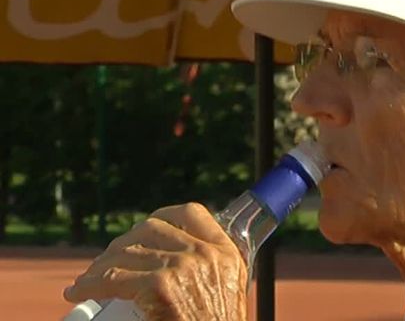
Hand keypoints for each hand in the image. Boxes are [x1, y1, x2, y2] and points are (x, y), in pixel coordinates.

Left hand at [63, 203, 247, 320]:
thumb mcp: (225, 291)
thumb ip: (207, 269)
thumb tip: (169, 258)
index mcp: (225, 253)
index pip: (192, 213)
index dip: (163, 217)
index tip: (145, 229)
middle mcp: (205, 254)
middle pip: (152, 229)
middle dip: (123, 242)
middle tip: (109, 261)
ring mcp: (183, 268)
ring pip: (126, 252)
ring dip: (100, 265)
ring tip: (88, 278)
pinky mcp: (160, 286)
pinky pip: (112, 278)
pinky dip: (89, 285)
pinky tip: (79, 292)